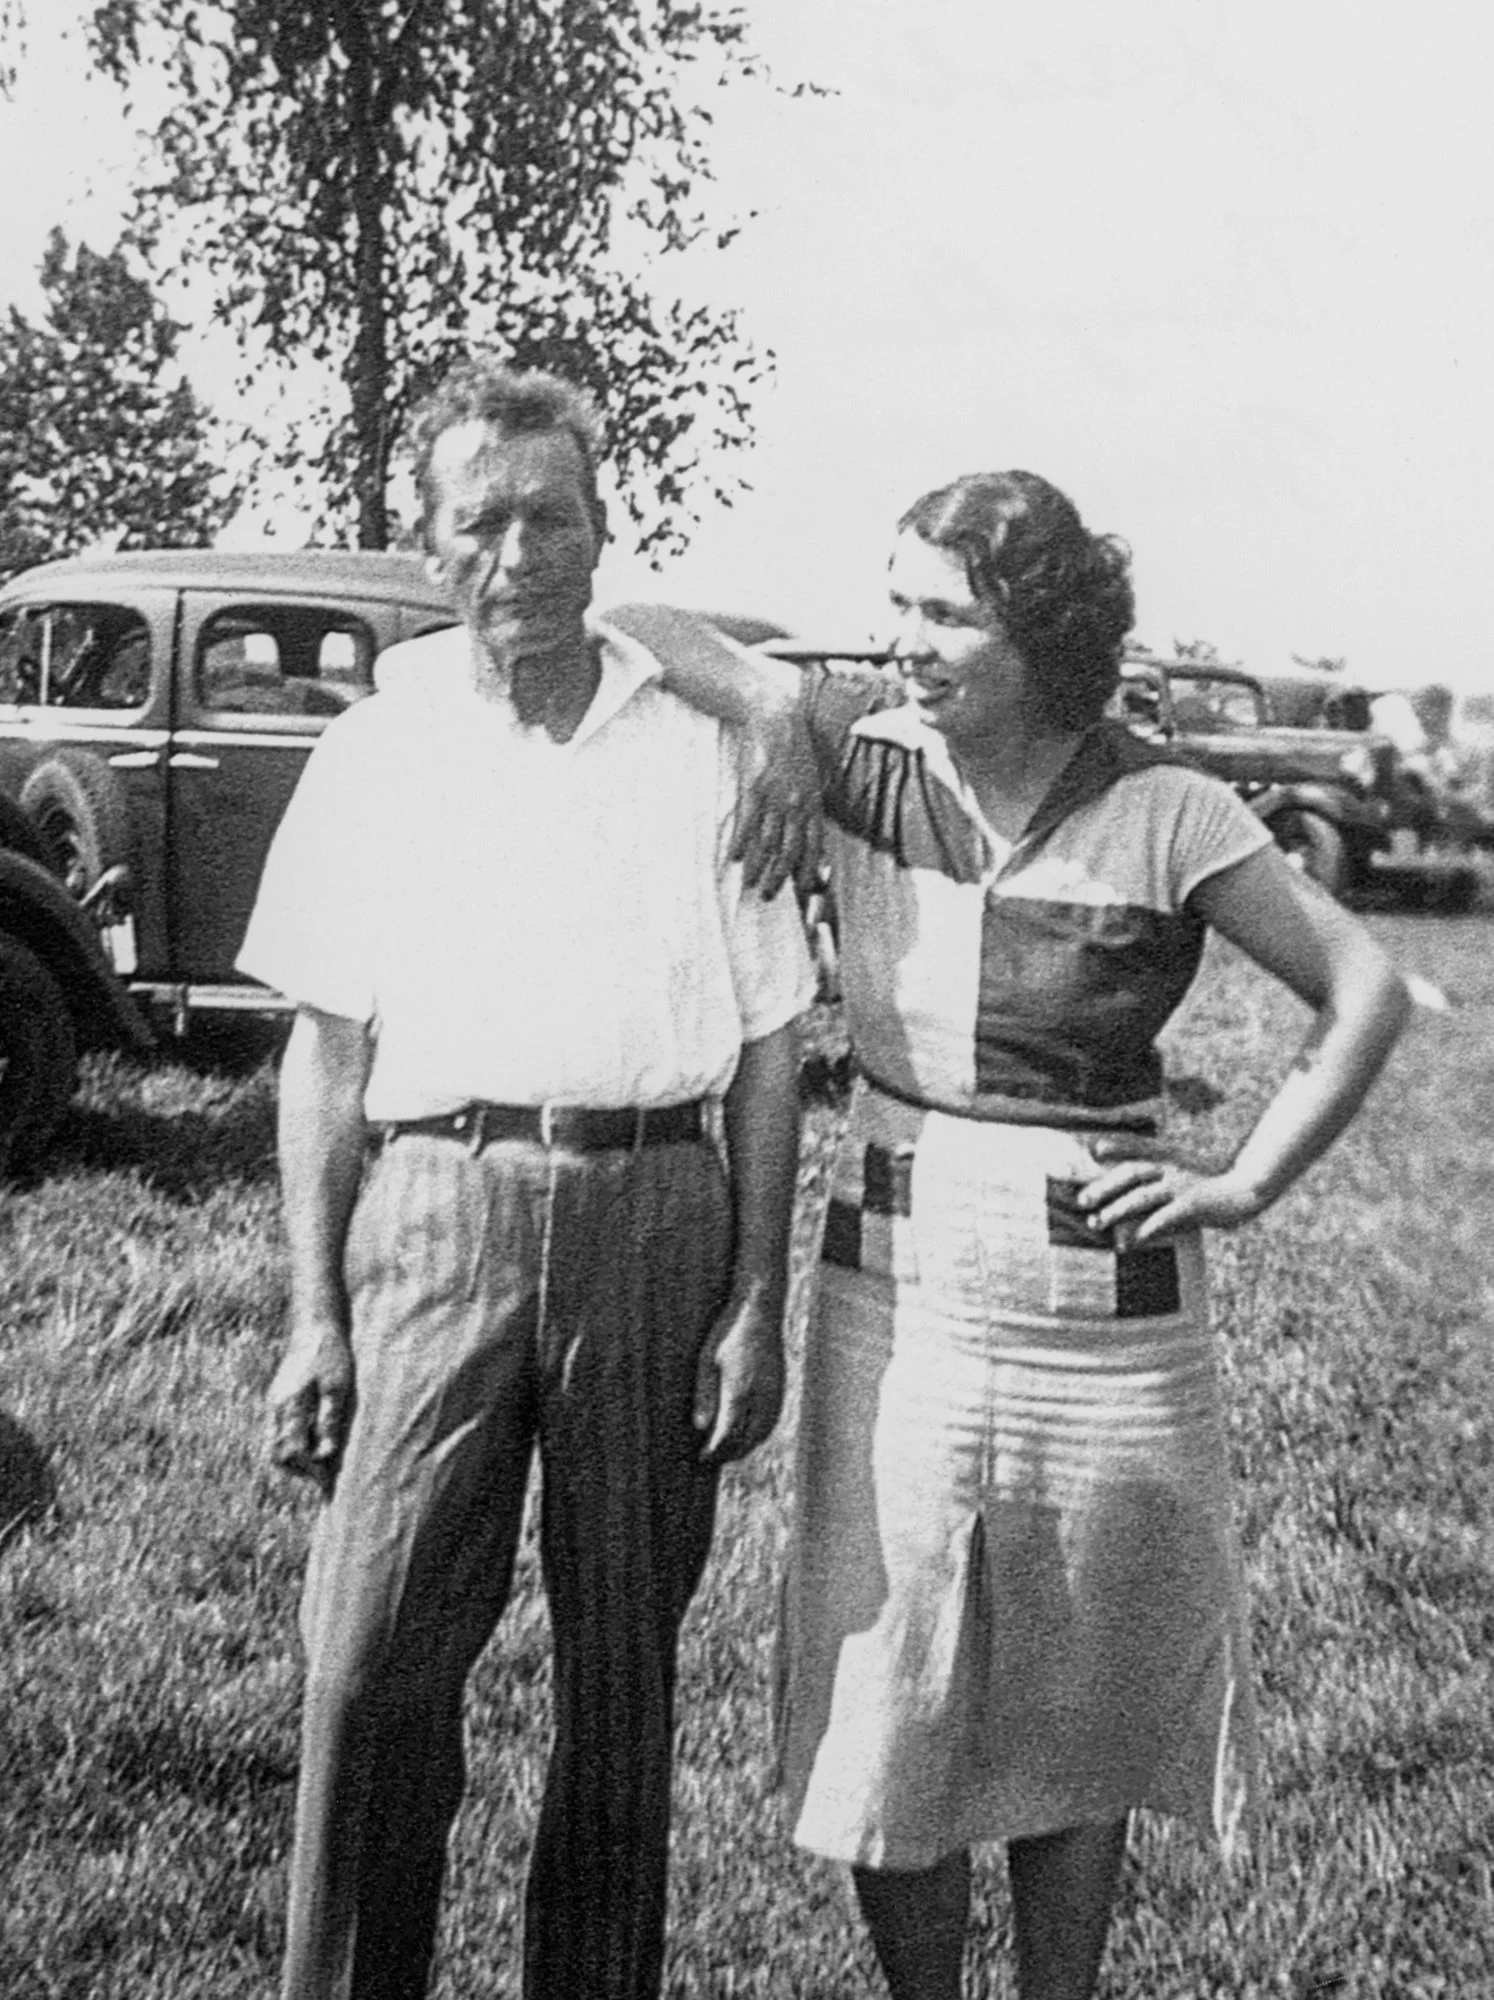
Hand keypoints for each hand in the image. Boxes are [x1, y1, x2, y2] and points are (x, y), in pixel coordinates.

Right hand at [267, 1319, 354, 1494]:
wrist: (317, 1323)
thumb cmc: (331, 1354)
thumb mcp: (337, 1387)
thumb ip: (329, 1421)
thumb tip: (325, 1455)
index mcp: (289, 1407)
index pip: (289, 1454)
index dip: (308, 1471)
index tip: (329, 1480)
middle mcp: (277, 1407)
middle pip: (278, 1453)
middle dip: (299, 1469)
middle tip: (325, 1477)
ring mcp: (276, 1401)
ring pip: (278, 1441)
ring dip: (298, 1456)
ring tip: (324, 1462)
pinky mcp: (281, 1395)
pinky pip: (283, 1427)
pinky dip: (297, 1440)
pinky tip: (318, 1439)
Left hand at [693, 1286, 786, 1462]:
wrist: (760, 1309)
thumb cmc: (728, 1331)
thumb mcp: (707, 1360)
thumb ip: (704, 1395)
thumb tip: (701, 1428)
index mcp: (740, 1389)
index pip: (728, 1434)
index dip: (715, 1451)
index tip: (702, 1458)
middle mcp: (761, 1395)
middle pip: (747, 1439)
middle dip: (729, 1453)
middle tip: (711, 1459)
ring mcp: (774, 1391)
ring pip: (762, 1432)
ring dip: (746, 1446)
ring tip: (728, 1450)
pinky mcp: (780, 1386)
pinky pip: (772, 1420)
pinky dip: (759, 1433)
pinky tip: (748, 1432)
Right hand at [730, 702, 822, 899]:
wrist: (776, 718)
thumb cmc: (795, 746)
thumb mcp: (813, 776)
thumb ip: (811, 803)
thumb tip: (809, 826)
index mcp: (814, 803)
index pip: (813, 846)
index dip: (806, 870)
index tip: (800, 890)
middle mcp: (797, 806)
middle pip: (789, 851)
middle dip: (779, 877)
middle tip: (768, 895)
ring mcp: (775, 799)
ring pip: (767, 843)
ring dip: (758, 868)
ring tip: (749, 884)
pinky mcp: (754, 790)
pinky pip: (748, 824)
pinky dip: (741, 844)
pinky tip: (734, 858)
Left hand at [1078, 1136, 1265, 1245]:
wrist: (1247, 1191)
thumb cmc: (1211, 1189)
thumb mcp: (1185, 1178)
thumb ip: (1162, 1182)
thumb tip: (1134, 1199)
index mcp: (1170, 1158)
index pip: (1138, 1148)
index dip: (1116, 1147)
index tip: (1093, 1148)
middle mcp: (1173, 1168)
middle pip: (1132, 1172)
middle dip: (1105, 1186)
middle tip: (1082, 1201)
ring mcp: (1183, 1185)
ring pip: (1142, 1196)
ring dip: (1117, 1210)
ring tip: (1097, 1223)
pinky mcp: (1193, 1204)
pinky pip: (1163, 1217)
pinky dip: (1145, 1229)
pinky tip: (1131, 1241)